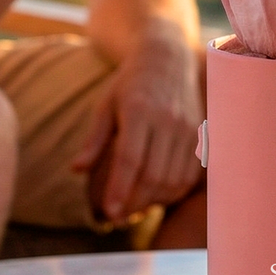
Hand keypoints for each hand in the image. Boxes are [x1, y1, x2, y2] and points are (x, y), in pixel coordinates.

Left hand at [72, 28, 203, 220]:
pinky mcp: (199, 134)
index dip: (119, 189)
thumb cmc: (129, 84)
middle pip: (153, 174)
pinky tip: (155, 196)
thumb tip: (76, 170)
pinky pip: (189, 175)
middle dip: (134, 202)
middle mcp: (167, 119)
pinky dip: (172, 193)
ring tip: (133, 208)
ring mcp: (187, 127)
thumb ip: (94, 139)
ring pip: (173, 179)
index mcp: (139, 109)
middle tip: (116, 216)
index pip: (130, 159)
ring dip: (153, 201)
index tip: (108, 212)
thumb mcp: (105, 105)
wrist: (166, 59)